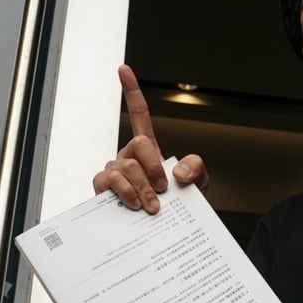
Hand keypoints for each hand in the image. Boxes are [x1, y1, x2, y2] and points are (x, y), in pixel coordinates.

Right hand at [92, 64, 208, 212]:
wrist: (166, 233)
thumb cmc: (179, 207)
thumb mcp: (199, 185)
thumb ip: (197, 169)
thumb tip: (176, 172)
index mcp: (148, 150)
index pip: (139, 114)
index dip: (131, 92)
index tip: (123, 69)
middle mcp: (127, 156)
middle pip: (137, 144)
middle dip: (154, 168)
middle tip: (163, 191)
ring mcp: (114, 172)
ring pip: (125, 167)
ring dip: (142, 187)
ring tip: (152, 207)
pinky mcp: (103, 189)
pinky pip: (109, 182)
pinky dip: (125, 194)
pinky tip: (134, 206)